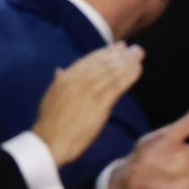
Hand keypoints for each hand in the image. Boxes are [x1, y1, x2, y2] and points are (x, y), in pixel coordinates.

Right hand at [30, 43, 143, 164]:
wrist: (49, 142)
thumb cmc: (49, 123)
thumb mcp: (51, 96)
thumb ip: (59, 81)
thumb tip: (59, 70)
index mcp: (67, 78)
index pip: (89, 60)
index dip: (106, 52)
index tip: (118, 46)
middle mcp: (78, 80)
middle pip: (103, 63)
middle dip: (120, 54)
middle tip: (135, 48)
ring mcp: (89, 91)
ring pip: (111, 72)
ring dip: (127, 62)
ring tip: (139, 55)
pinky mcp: (99, 104)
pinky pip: (116, 86)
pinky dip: (128, 76)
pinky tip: (138, 69)